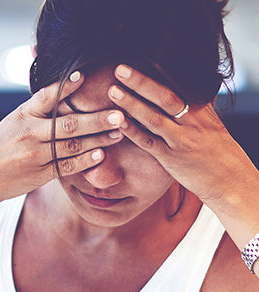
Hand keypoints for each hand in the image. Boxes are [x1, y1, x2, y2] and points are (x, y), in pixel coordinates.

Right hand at [0, 72, 125, 208]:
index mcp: (22, 116)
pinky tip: (100, 154)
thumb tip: (65, 90)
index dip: (65, 87)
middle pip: (67, 124)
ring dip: (98, 139)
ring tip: (118, 132)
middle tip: (118, 113)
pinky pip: (66, 166)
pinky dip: (84, 161)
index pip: (45, 97)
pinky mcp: (39, 174)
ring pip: (71, 146)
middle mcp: (29, 134)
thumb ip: (36, 110)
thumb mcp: (12, 122)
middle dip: (96, 119)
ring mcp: (35, 155)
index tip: (84, 76)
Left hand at [108, 64, 258, 209]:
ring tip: (112, 91)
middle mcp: (192, 121)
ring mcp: (181, 140)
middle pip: (164, 96)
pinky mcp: (172, 158)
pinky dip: (133, 131)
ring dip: (131, 103)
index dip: (156, 72)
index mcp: (201, 109)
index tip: (138, 58)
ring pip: (153, 118)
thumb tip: (188, 87)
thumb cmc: (218, 153)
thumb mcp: (211, 124)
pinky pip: (149, 142)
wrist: (231, 181)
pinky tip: (118, 122)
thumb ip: (196, 107)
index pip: (176, 85)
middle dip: (141, 81)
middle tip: (120, 68)